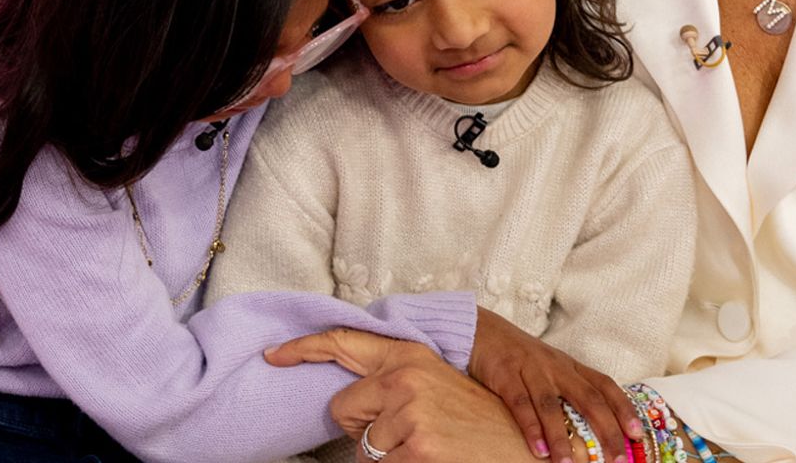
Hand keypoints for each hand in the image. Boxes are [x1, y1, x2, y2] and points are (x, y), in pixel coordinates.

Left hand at [267, 328, 533, 461]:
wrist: (522, 448)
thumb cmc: (478, 423)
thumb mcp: (438, 386)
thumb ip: (396, 382)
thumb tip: (347, 397)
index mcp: (411, 357)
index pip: (344, 343)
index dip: (303, 348)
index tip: (274, 355)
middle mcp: (407, 378)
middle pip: (342, 408)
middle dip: (362, 429)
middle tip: (409, 434)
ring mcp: (411, 414)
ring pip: (363, 449)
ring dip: (389, 458)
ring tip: (430, 449)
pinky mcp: (417, 449)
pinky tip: (434, 460)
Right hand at [470, 308, 640, 462]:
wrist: (481, 329)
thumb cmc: (519, 357)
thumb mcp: (549, 369)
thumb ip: (568, 392)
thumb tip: (591, 427)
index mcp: (570, 366)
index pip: (605, 386)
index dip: (623, 408)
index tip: (637, 433)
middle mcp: (556, 367)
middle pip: (588, 398)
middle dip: (606, 430)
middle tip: (617, 459)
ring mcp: (531, 369)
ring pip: (552, 405)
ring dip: (562, 438)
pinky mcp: (506, 375)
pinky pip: (521, 404)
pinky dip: (531, 428)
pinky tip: (538, 450)